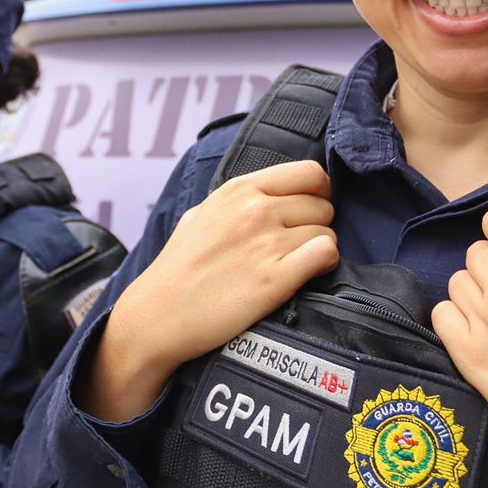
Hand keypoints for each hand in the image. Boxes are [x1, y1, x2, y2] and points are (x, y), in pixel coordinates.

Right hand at [84, 160, 337, 421]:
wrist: (159, 314)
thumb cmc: (178, 268)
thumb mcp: (201, 214)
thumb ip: (236, 201)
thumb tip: (265, 197)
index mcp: (239, 189)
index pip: (310, 173)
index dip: (318, 192)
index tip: (308, 210)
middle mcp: (256, 209)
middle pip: (323, 204)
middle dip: (317, 224)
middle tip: (298, 245)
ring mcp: (267, 242)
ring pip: (327, 231)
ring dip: (319, 248)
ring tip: (297, 264)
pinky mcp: (276, 278)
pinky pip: (326, 254)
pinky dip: (325, 264)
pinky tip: (306, 275)